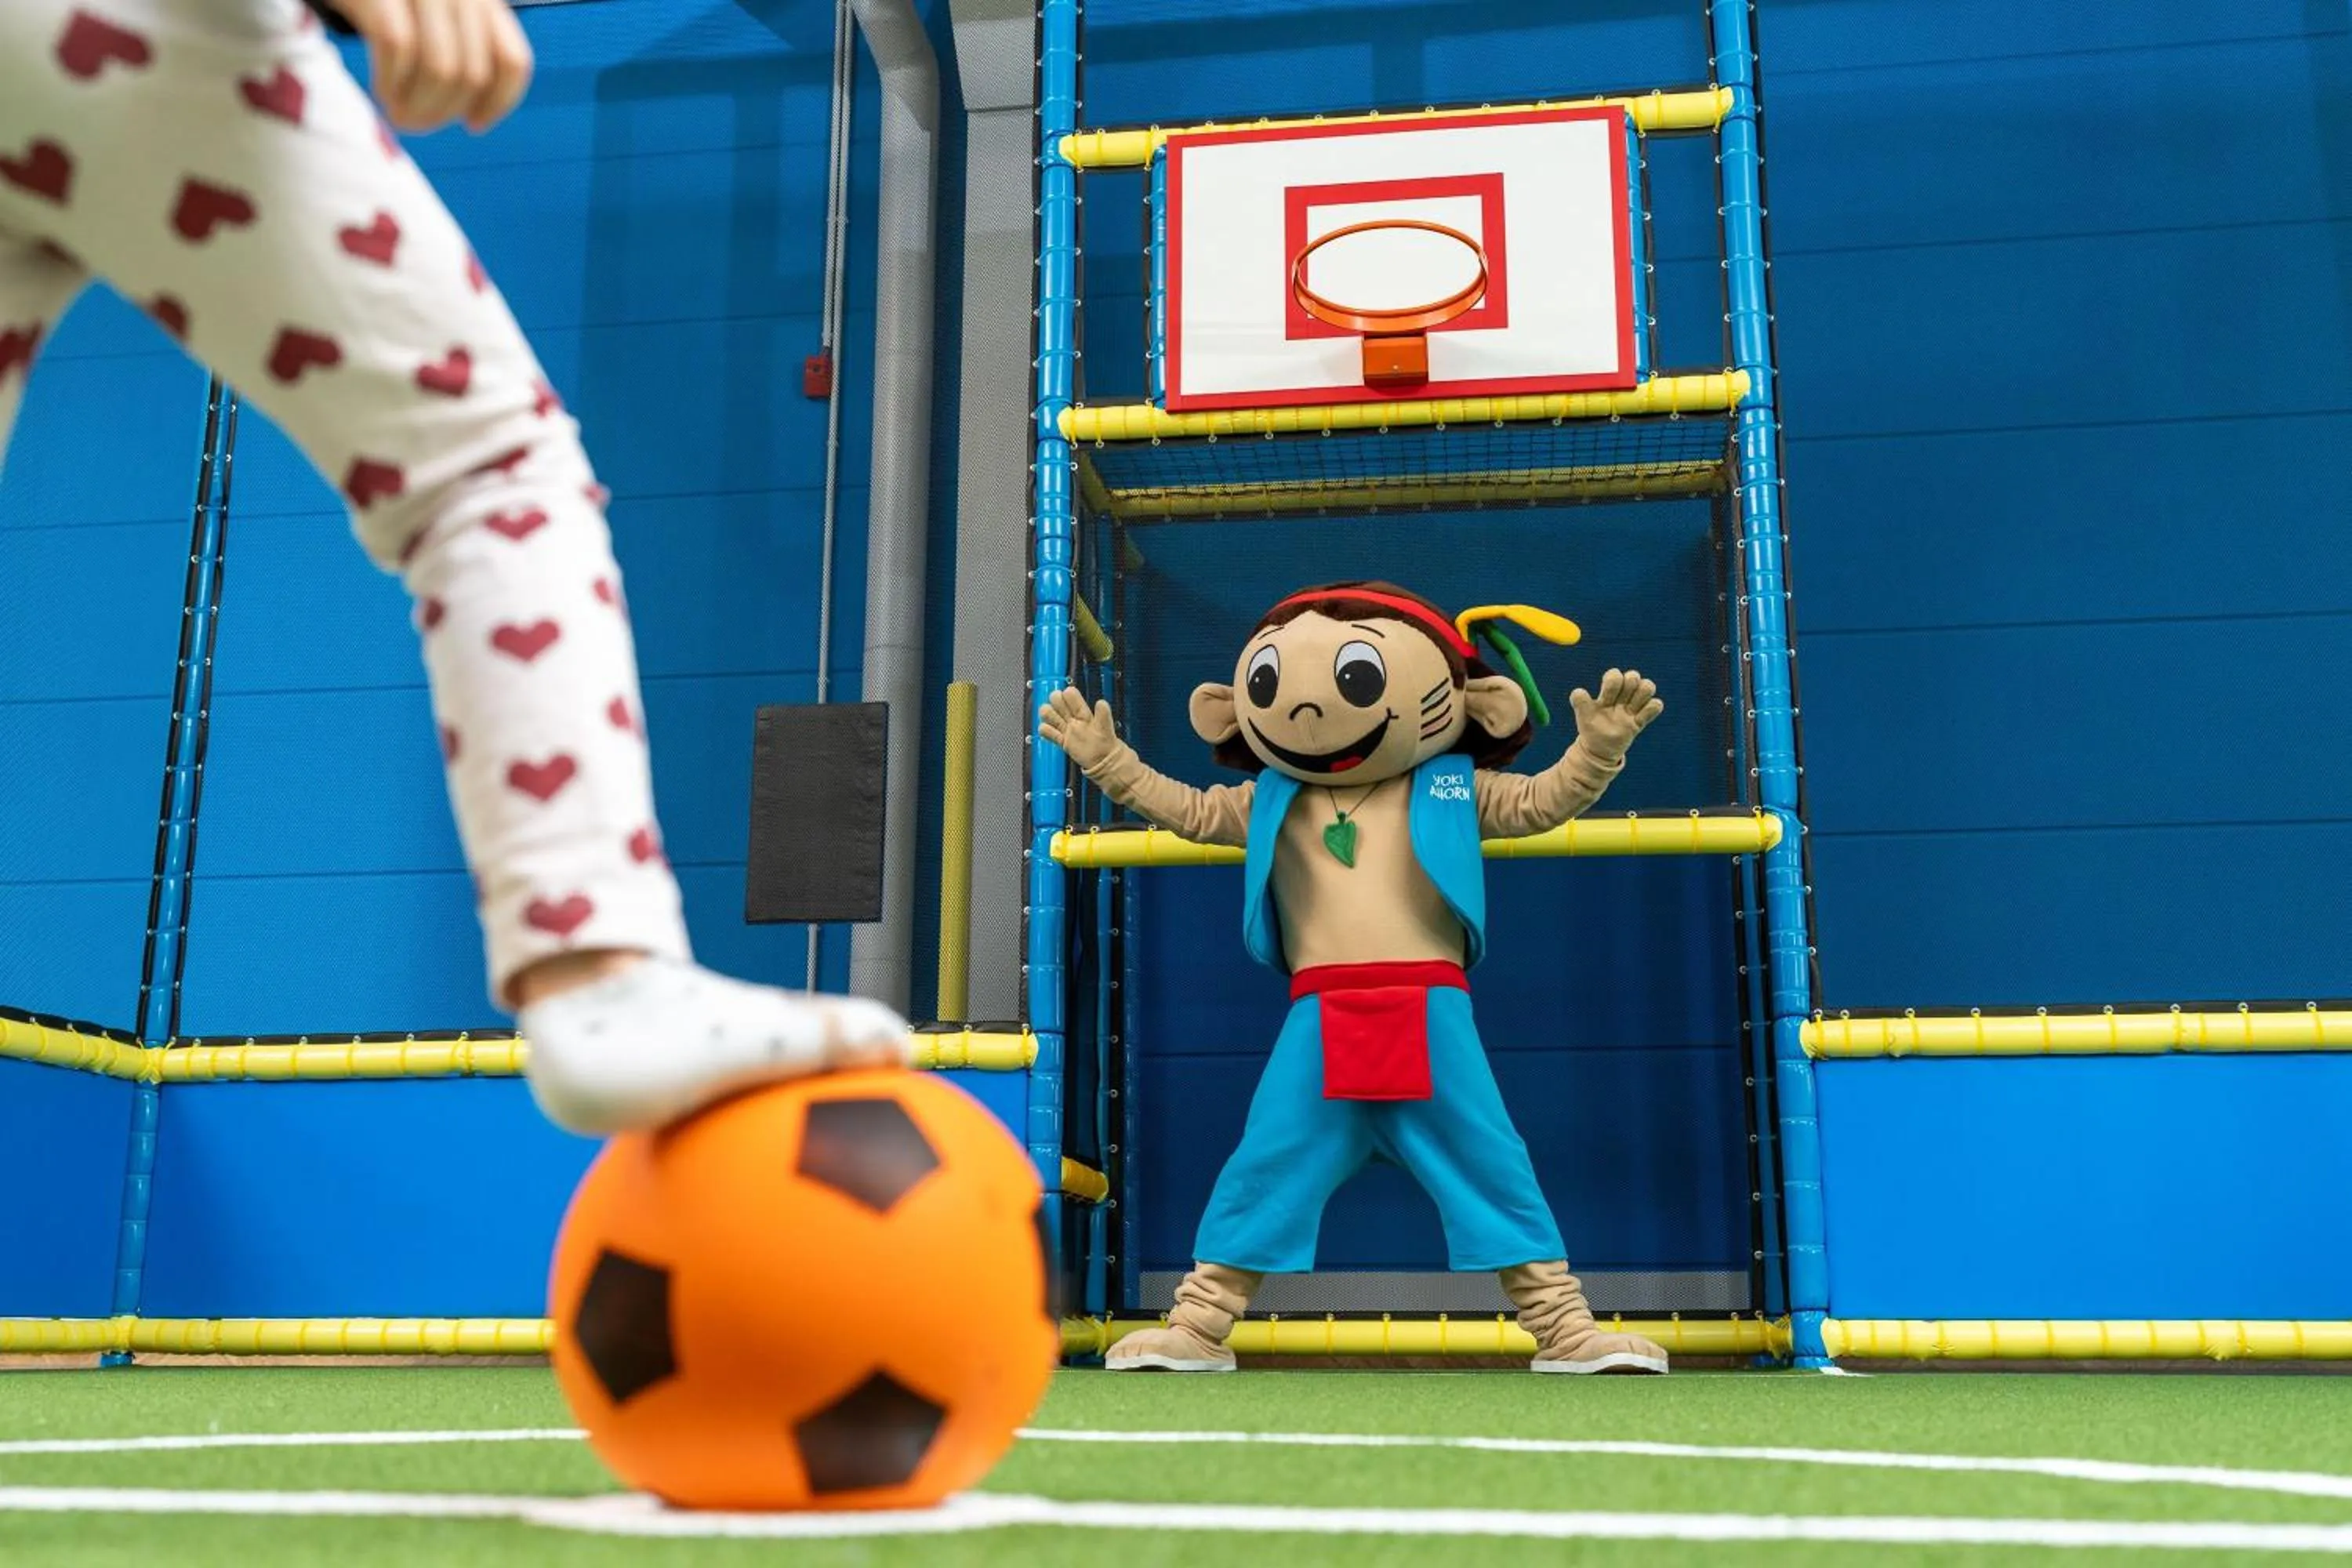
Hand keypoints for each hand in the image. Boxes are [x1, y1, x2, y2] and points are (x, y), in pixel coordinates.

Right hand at [339, 0, 533, 133]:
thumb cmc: (388, 2)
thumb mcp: (438, 18)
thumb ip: (465, 52)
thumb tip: (476, 117)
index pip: (512, 62)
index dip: (498, 103)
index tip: (473, 125)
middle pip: (472, 74)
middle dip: (443, 112)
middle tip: (414, 123)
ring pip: (441, 68)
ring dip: (417, 106)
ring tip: (397, 113)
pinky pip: (397, 46)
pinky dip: (390, 81)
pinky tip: (381, 91)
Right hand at [1038, 687, 1121, 771]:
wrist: (1104, 761)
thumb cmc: (1106, 743)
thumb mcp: (1106, 727)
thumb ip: (1103, 715)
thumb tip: (1101, 703)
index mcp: (1083, 712)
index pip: (1070, 694)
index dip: (1067, 694)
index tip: (1068, 699)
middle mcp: (1073, 718)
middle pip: (1056, 700)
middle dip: (1055, 701)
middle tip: (1061, 712)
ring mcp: (1066, 729)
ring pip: (1048, 714)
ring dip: (1047, 714)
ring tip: (1055, 722)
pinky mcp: (1062, 741)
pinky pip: (1047, 732)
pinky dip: (1045, 730)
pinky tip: (1051, 733)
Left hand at [1569, 669, 1662, 762]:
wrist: (1599, 748)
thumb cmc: (1590, 727)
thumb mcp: (1583, 716)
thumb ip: (1580, 703)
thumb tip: (1578, 692)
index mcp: (1608, 693)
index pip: (1615, 675)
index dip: (1614, 680)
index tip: (1605, 698)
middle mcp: (1622, 697)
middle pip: (1633, 677)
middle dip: (1629, 684)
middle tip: (1621, 700)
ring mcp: (1632, 708)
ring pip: (1647, 686)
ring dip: (1643, 692)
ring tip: (1633, 707)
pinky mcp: (1640, 721)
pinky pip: (1655, 706)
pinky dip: (1652, 707)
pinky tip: (1639, 718)